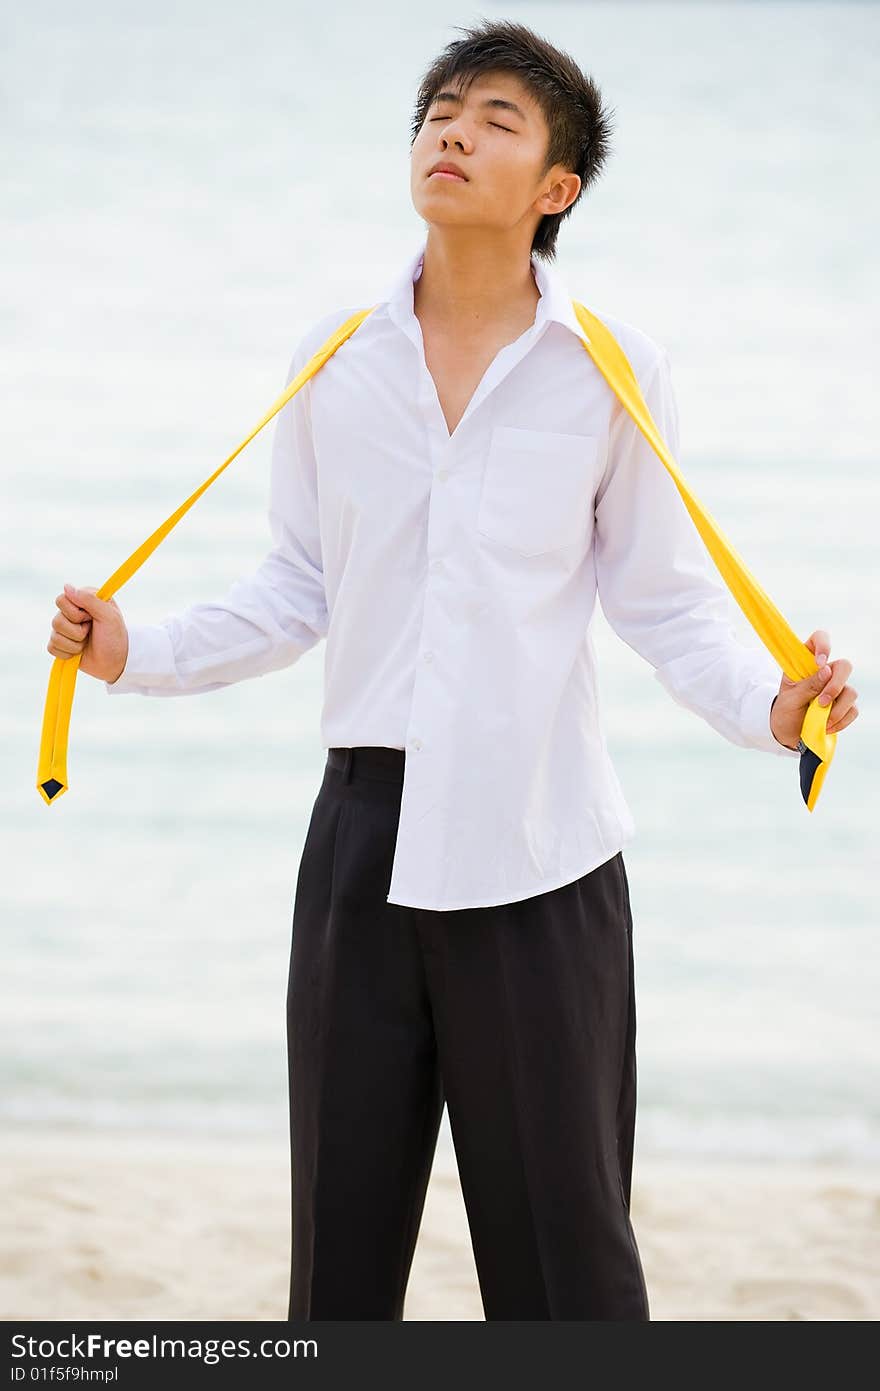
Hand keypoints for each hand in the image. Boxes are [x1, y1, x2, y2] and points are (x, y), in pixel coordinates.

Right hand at [47, 584, 128, 683]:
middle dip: (77, 632)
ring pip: (55, 636)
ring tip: (87, 642)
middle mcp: (70, 612)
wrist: (115, 662)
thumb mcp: (109, 616)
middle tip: (91, 631)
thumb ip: (90, 599)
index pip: (62, 600)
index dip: (75, 614)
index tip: (90, 618)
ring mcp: (64, 628)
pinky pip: (52, 648)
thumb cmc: (114, 637)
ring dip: (75, 644)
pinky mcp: (59, 644)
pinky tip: (79, 652)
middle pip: (56, 620)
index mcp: (82, 600)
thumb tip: (66, 586)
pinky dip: (68, 653)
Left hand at [770, 628, 858, 749]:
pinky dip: (841, 720)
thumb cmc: (786, 710)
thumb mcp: (790, 698)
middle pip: (844, 666)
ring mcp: (837, 688)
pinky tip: (827, 726)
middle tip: (822, 702)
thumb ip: (807, 686)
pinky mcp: (844, 705)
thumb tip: (827, 671)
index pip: (819, 639)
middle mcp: (825, 672)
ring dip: (837, 709)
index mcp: (807, 662)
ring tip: (821, 720)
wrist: (788, 731)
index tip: (819, 662)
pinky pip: (852, 709)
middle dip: (836, 685)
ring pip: (851, 691)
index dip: (823, 646)